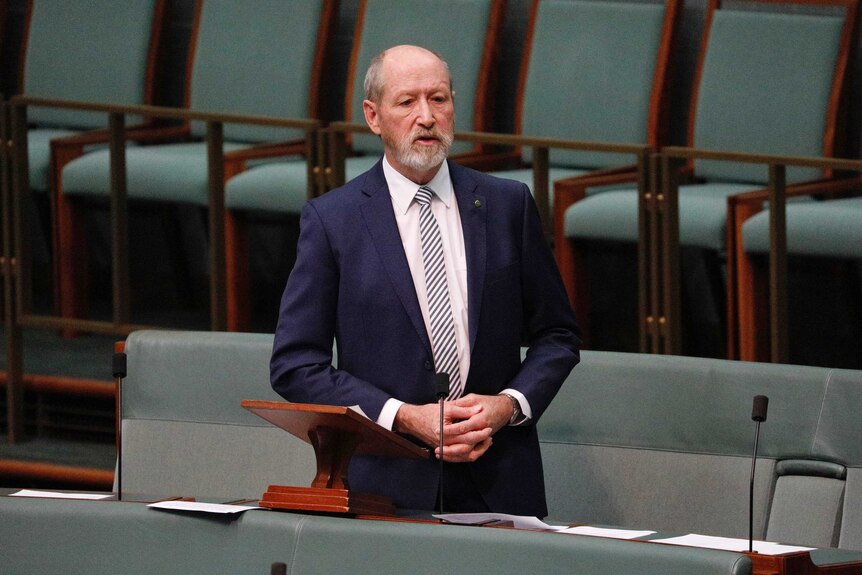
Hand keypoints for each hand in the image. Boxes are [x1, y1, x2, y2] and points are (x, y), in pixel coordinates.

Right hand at [393, 393, 513, 462]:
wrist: (414, 420)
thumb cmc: (429, 413)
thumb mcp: (447, 407)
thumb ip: (464, 409)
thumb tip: (479, 409)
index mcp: (446, 431)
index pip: (467, 433)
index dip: (479, 430)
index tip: (488, 426)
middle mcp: (444, 442)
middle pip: (467, 446)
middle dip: (480, 440)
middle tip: (489, 434)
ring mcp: (444, 448)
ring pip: (464, 455)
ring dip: (477, 450)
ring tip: (485, 441)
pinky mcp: (443, 450)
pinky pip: (458, 457)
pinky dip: (468, 454)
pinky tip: (475, 447)